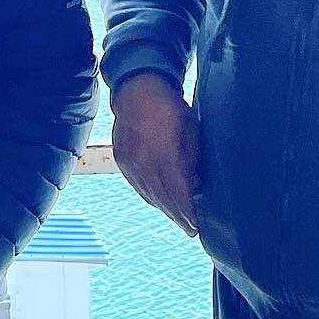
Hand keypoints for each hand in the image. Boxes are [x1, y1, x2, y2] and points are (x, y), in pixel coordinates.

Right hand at [111, 73, 201, 236]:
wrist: (137, 89)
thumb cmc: (169, 107)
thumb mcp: (190, 130)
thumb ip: (192, 160)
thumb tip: (196, 185)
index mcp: (163, 154)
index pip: (177, 193)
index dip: (188, 212)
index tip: (198, 226)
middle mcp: (143, 162)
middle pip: (162, 198)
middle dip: (178, 216)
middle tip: (191, 229)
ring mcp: (129, 162)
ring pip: (148, 194)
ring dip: (165, 208)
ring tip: (178, 219)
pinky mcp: (121, 160)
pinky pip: (138, 185)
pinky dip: (150, 196)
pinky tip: (160, 201)